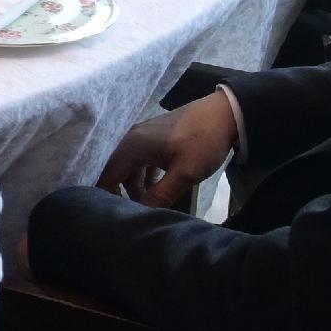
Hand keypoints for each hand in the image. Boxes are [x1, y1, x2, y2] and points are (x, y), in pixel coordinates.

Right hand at [98, 94, 236, 211]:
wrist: (224, 113)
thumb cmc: (203, 142)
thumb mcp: (185, 173)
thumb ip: (160, 195)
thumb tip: (141, 214)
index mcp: (132, 146)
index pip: (106, 177)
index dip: (107, 198)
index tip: (116, 217)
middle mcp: (130, 139)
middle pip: (114, 172)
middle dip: (119, 194)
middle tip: (132, 214)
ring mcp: (141, 137)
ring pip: (127, 167)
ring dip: (133, 186)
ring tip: (146, 205)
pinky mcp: (152, 138)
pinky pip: (138, 160)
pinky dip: (142, 175)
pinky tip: (154, 188)